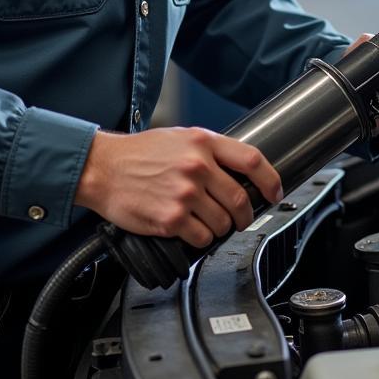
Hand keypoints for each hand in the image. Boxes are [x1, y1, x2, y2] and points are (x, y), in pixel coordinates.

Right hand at [74, 126, 282, 247]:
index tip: (275, 191)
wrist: (103, 168)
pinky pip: (202, 238)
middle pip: (241, 198)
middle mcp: (197, 166)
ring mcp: (185, 194)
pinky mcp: (171, 219)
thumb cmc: (139, 153)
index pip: (252, 160)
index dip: (271, 179)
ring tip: (210, 224)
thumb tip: (238, 171)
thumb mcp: (180, 138)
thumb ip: (209, 151)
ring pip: (224, 222)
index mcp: (203, 142)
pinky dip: (202, 240)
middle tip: (241, 219)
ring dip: (222, 228)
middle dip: (246, 214)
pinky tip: (192, 231)